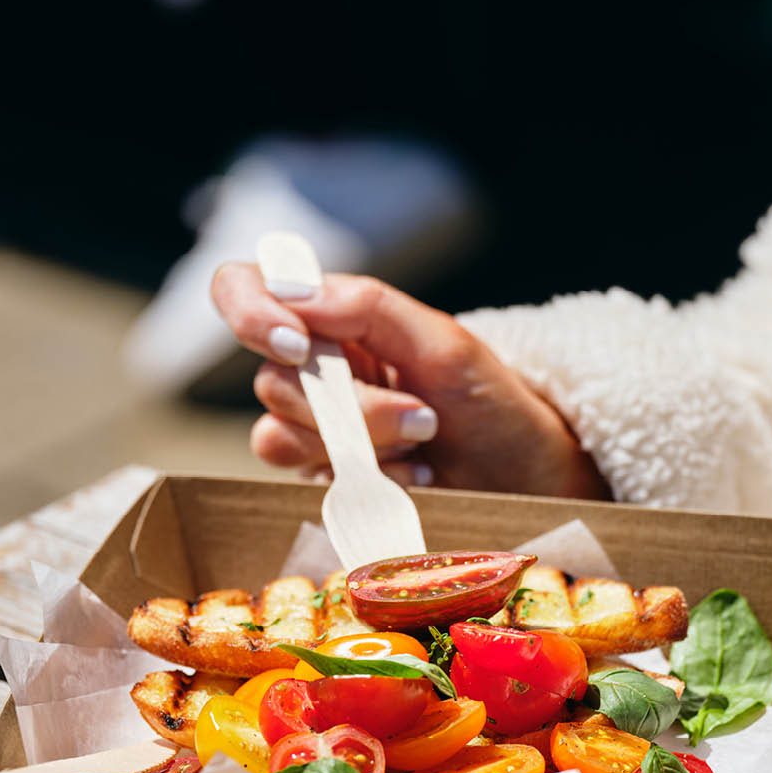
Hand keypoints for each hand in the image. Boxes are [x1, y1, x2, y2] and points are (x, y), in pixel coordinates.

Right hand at [209, 264, 608, 498]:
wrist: (526, 482)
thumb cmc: (494, 405)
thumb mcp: (445, 344)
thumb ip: (368, 308)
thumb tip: (292, 291)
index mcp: (335, 318)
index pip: (245, 290)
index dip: (250, 312)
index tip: (297, 344)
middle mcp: (315, 369)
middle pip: (271, 382)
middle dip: (349, 408)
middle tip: (421, 418)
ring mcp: (316, 429)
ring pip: (278, 438)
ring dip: (360, 447)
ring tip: (423, 447)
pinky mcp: (326, 480)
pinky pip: (309, 482)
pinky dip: (367, 482)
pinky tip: (416, 478)